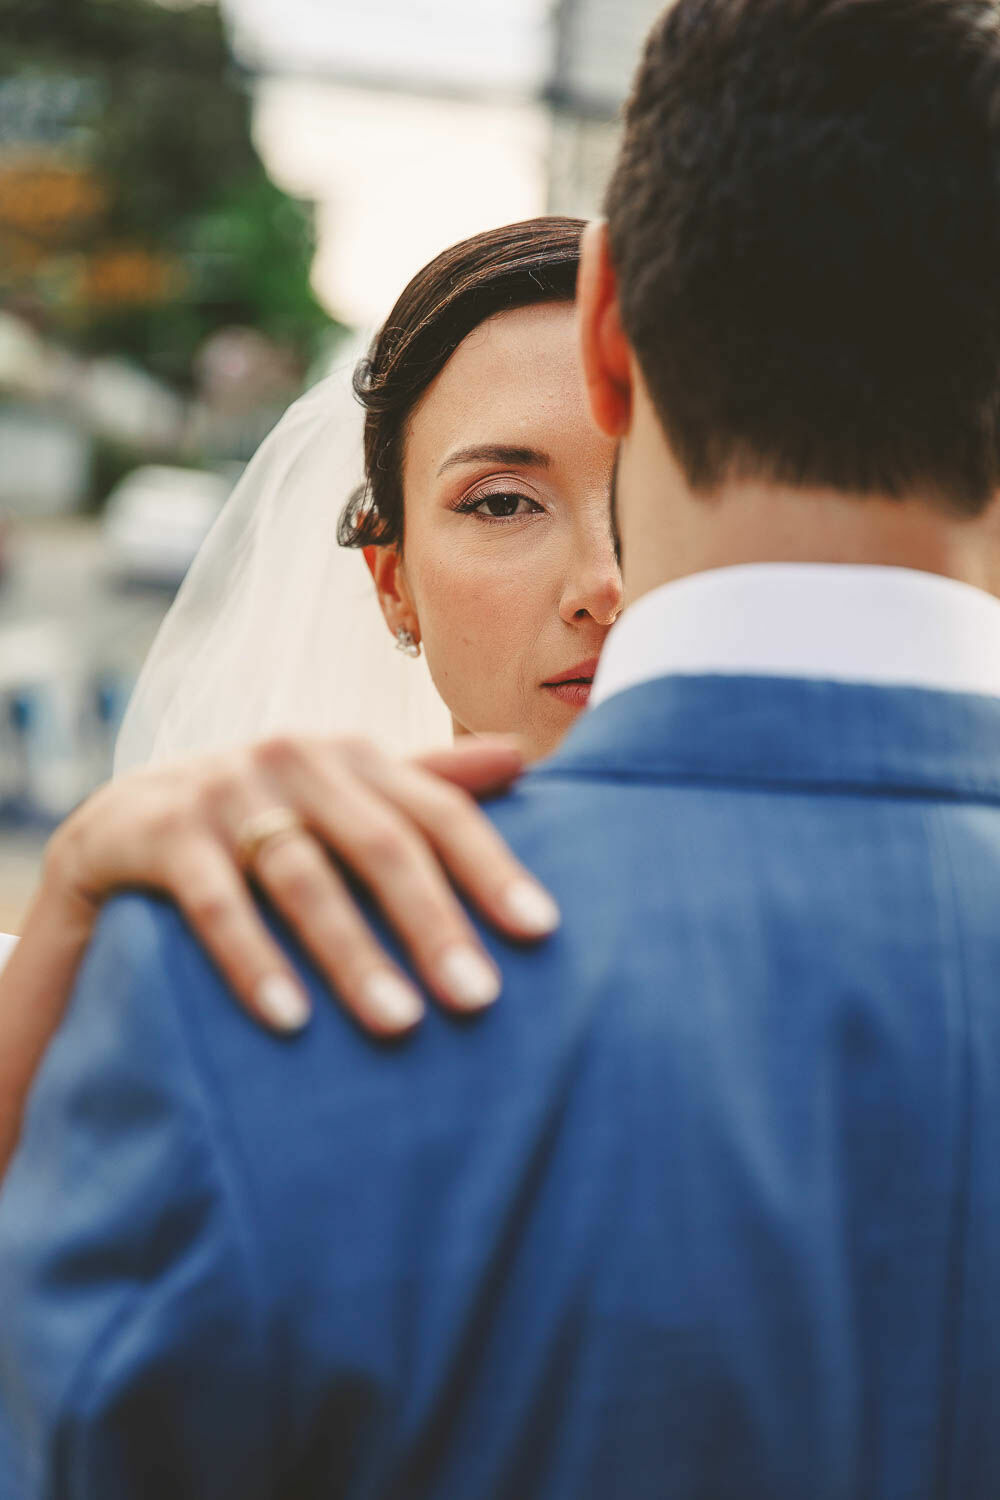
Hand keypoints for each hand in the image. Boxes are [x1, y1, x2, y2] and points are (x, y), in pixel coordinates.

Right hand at [43, 734, 558, 1035]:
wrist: (117, 833)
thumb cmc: (257, 831)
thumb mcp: (339, 805)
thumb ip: (422, 787)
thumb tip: (522, 754)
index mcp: (350, 756)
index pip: (436, 810)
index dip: (491, 867)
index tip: (542, 932)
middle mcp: (292, 758)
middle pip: (381, 843)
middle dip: (433, 923)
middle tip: (479, 999)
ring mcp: (221, 787)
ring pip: (303, 875)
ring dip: (353, 953)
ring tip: (400, 1022)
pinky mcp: (155, 828)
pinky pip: (212, 900)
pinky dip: (252, 958)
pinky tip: (290, 1018)